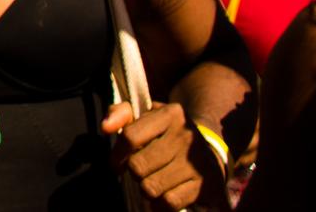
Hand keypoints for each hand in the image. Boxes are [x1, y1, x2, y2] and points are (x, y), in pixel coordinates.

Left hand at [103, 102, 229, 210]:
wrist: (209, 147)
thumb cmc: (166, 131)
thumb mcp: (146, 114)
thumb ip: (120, 113)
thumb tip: (105, 127)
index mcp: (169, 115)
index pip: (130, 137)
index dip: (117, 154)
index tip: (117, 164)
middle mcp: (185, 137)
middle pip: (138, 166)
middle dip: (133, 172)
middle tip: (139, 172)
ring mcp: (197, 164)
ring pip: (150, 187)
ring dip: (145, 188)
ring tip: (151, 182)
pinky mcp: (205, 186)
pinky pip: (169, 202)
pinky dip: (160, 204)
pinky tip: (161, 195)